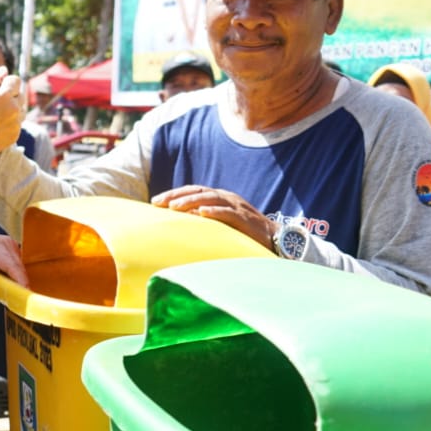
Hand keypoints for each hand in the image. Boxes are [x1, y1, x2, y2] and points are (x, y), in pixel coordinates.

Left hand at [0, 226, 26, 294]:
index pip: (12, 266)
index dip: (20, 282)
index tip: (24, 298)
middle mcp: (7, 244)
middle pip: (19, 270)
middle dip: (17, 287)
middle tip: (9, 303)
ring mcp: (12, 247)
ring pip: (20, 272)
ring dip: (13, 284)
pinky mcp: (13, 253)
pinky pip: (17, 270)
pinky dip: (11, 280)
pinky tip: (0, 284)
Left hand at [151, 185, 278, 250]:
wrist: (275, 239)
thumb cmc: (245, 234)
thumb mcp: (221, 224)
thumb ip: (204, 221)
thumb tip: (182, 224)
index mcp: (220, 198)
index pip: (193, 190)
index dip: (174, 194)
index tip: (155, 202)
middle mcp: (226, 198)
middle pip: (197, 191)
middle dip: (176, 195)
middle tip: (158, 202)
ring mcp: (236, 207)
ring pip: (210, 198)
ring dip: (190, 201)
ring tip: (174, 207)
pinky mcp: (245, 218)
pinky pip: (227, 213)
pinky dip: (214, 211)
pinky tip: (201, 213)